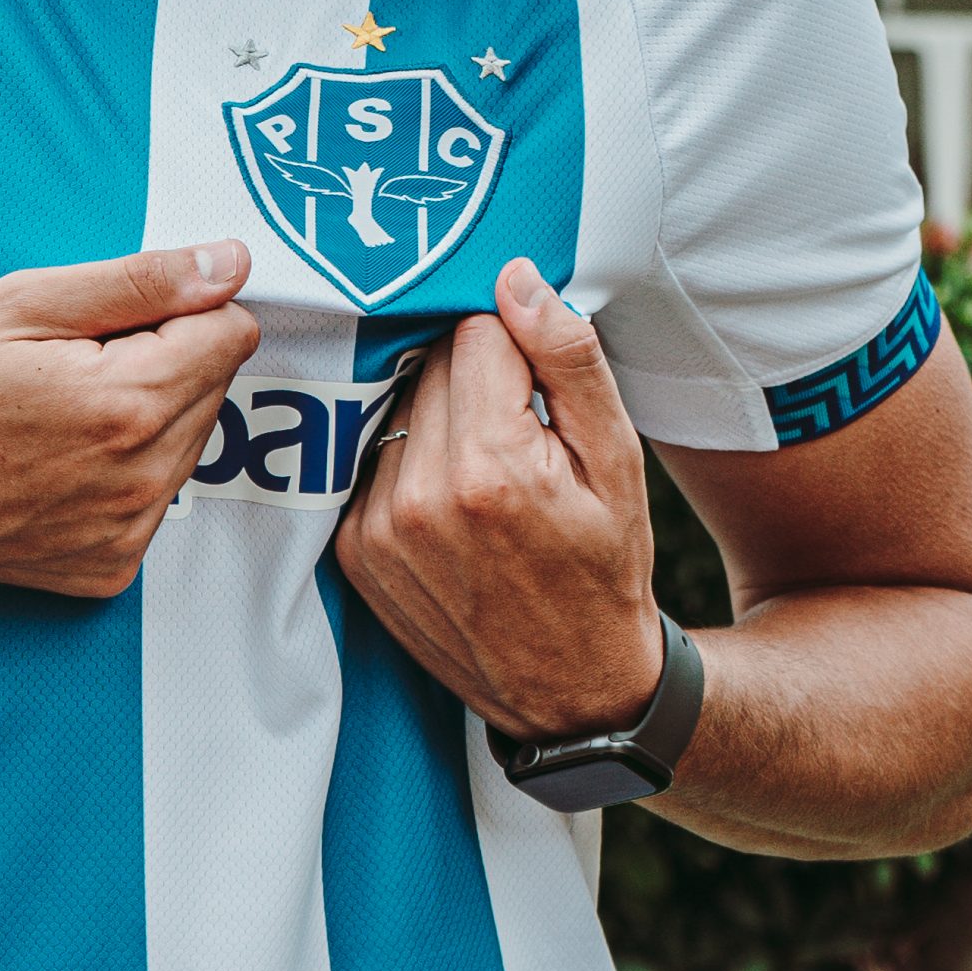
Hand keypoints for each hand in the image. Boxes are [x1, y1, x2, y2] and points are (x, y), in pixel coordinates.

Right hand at [0, 241, 258, 596]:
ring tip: (56, 409)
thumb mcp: (20, 304)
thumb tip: (230, 263)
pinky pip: (154, 494)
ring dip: (143, 412)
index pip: (233, 330)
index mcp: (127, 403)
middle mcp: (142, 480)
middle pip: (214, 385)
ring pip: (188, 439)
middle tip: (70, 361)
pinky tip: (54, 456)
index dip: (177, 306)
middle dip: (162, 358)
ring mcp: (127, 533)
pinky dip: (120, 467)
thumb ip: (139, 281)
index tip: (113, 316)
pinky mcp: (110, 567)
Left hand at [334, 259, 662, 741]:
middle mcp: (423, 495)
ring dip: (437, 421)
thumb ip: (568, 360)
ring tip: (487, 476)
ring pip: (397, 409)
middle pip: (428, 365)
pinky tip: (452, 505)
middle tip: (517, 432)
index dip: (516, 351)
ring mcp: (379, 527)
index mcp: (493, 466)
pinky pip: (373, 461)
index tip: (537, 391)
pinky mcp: (353, 551)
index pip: (475, 334)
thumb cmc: (606, 567)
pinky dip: (409, 465)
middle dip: (474, 382)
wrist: (575, 691)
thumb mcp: (618, 460)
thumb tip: (515, 279)